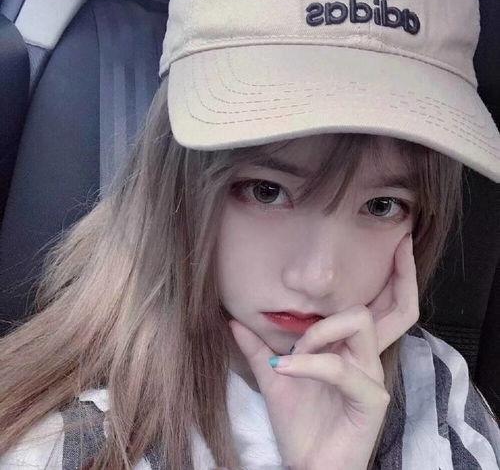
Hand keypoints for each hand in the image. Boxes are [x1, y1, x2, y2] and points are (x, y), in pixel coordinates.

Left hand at [228, 233, 418, 469]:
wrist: (306, 467)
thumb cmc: (298, 424)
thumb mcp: (274, 377)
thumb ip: (257, 349)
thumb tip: (233, 320)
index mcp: (352, 350)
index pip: (383, 306)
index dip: (400, 275)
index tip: (401, 244)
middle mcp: (369, 358)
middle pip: (392, 306)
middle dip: (399, 276)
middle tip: (397, 250)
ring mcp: (372, 378)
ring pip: (359, 324)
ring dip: (319, 331)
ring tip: (294, 351)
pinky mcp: (371, 401)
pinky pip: (340, 368)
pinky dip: (307, 363)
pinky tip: (282, 369)